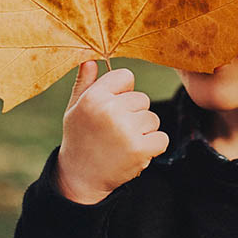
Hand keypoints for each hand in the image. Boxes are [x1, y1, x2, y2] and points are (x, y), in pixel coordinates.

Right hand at [54, 61, 169, 204]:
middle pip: (142, 99)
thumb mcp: (75, 108)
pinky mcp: (140, 149)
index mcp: (94, 97)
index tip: (112, 107)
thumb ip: (85, 83)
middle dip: (133, 114)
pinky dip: (152, 146)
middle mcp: (110, 110)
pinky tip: (134, 152)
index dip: (122, 92)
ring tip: (122, 142)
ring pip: (152, 118)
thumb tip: (92, 59)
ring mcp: (126, 130)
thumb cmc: (79, 138)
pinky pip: (161, 138)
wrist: (80, 178)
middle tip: (114, 131)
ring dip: (143, 131)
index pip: (126, 76)